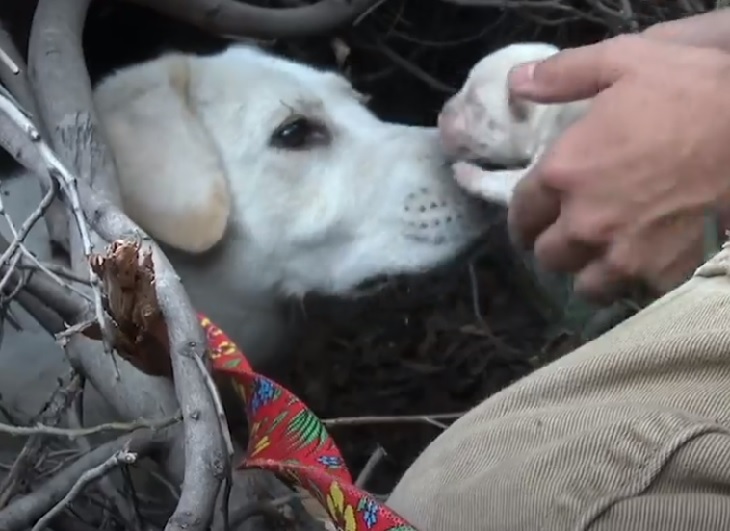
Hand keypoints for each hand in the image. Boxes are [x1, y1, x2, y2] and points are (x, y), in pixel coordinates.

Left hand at [506, 35, 729, 301]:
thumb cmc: (692, 92)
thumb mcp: (624, 62)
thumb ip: (563, 75)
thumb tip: (516, 83)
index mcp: (564, 172)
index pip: (522, 211)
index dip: (525, 216)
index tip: (533, 218)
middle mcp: (584, 223)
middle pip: (548, 255)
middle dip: (554, 244)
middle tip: (569, 234)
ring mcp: (623, 255)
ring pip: (585, 285)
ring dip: (588, 271)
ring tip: (602, 256)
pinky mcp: (662, 274)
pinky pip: (634, 293)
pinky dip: (634, 282)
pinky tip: (644, 263)